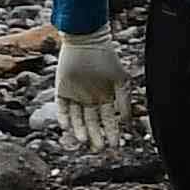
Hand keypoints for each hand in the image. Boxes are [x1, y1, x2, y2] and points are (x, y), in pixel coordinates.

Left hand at [54, 31, 128, 154]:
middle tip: (100, 149)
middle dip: (96, 136)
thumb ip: (124, 99)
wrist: (86, 40)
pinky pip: (62, 108)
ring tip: (85, 140)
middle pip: (92, 122)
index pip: (108, 119)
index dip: (112, 132)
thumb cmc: (106, 57)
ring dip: (80, 129)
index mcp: (105, 96)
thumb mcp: (120, 79)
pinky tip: (67, 127)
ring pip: (77, 118)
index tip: (116, 145)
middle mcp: (90, 99)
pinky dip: (64, 117)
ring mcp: (75, 96)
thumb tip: (127, 120)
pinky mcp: (62, 90)